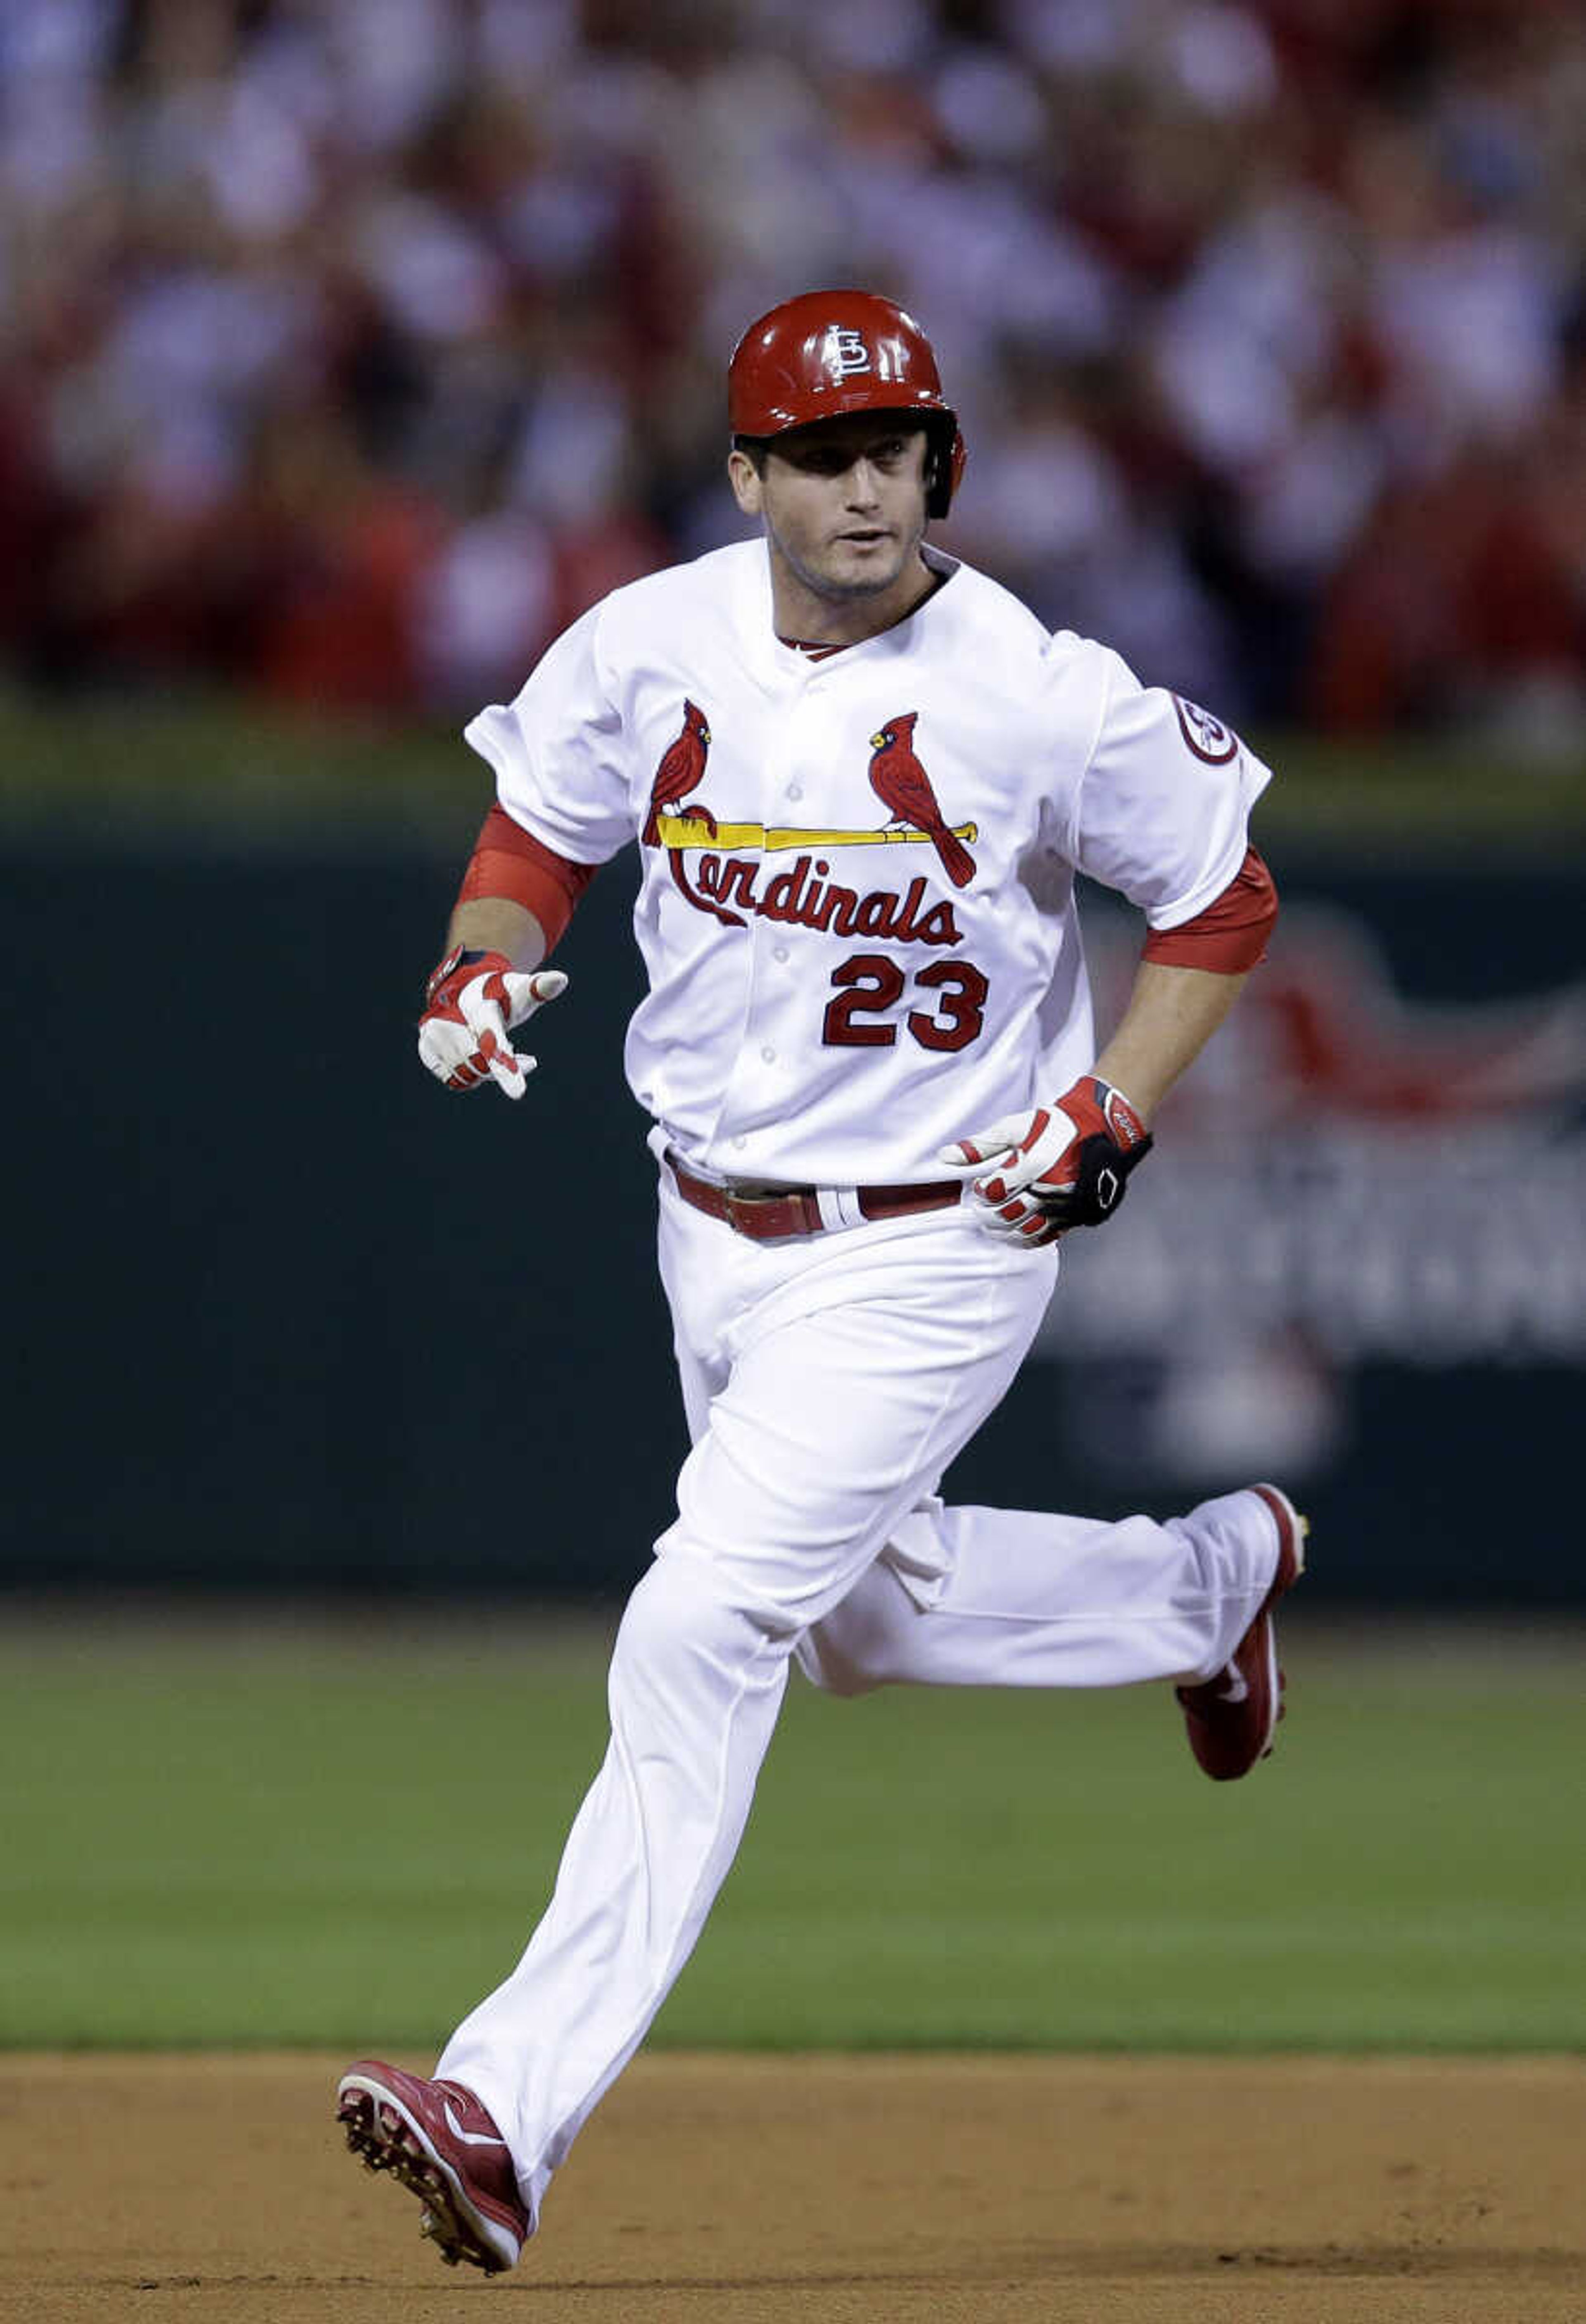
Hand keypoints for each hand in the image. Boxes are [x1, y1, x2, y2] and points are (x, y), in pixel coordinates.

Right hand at [417, 945, 567, 1098]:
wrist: (463, 990)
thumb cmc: (498, 993)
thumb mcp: (520, 989)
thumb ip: (541, 986)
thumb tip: (562, 979)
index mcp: (480, 1011)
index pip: (495, 1044)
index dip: (506, 1069)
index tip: (518, 1094)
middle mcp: (450, 1023)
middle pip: (483, 1069)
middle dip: (504, 1067)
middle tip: (524, 1058)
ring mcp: (433, 1038)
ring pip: (469, 1077)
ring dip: (486, 1071)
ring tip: (495, 1050)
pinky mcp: (426, 1052)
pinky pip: (455, 1080)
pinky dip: (471, 1075)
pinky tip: (477, 1057)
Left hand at [938, 1074, 1152, 1243]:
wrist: (1101, 1129)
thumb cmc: (1053, 1125)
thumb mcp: (1015, 1127)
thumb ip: (980, 1145)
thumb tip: (944, 1156)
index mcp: (1034, 1164)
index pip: (993, 1192)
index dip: (980, 1192)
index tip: (979, 1186)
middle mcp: (1050, 1189)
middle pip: (1005, 1215)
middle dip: (986, 1214)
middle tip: (980, 1208)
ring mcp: (1064, 1206)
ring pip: (1024, 1231)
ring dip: (1002, 1230)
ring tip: (993, 1221)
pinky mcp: (1075, 1216)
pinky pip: (1045, 1237)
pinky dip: (1025, 1239)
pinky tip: (1014, 1232)